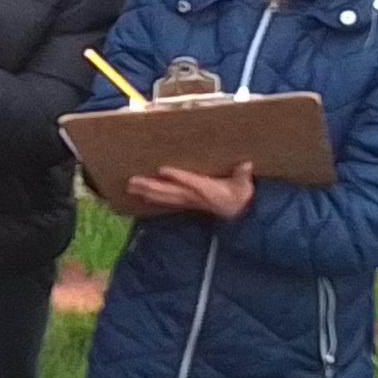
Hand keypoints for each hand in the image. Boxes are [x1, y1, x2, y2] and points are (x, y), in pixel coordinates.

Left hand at [129, 161, 255, 219]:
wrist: (239, 214)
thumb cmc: (240, 195)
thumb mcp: (244, 185)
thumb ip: (242, 175)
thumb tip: (246, 164)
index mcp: (208, 190)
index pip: (190, 182)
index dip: (177, 176)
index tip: (162, 169)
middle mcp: (194, 197)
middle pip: (169, 191)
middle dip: (151, 186)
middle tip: (133, 181)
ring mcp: (188, 201)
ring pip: (165, 196)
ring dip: (147, 191)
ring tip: (131, 186)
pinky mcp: (186, 202)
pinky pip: (167, 201)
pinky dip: (154, 198)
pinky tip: (143, 195)